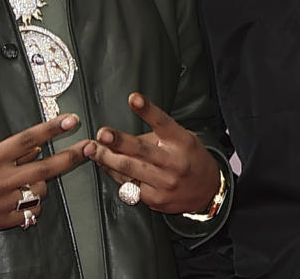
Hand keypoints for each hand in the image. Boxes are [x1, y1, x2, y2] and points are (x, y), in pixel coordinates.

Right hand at [0, 114, 89, 231]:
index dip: (52, 128)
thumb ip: (8, 150)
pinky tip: (23, 198)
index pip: (30, 139)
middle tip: (89, 147)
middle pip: (45, 167)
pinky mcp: (2, 220)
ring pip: (40, 192)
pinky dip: (31, 205)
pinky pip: (30, 212)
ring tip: (28, 180)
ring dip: (41, 184)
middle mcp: (1, 180)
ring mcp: (3, 202)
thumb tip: (34, 148)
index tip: (72, 120)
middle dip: (70, 156)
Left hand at [82, 93, 219, 213]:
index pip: (163, 122)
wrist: (207, 191)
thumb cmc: (190, 158)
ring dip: (107, 158)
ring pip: (129, 170)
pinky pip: (128, 186)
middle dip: (118, 142)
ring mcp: (163, 183)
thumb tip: (124, 136)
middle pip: (141, 150)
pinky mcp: (154, 200)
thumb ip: (156, 135)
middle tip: (101, 134)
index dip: (147, 110)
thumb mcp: (182, 139)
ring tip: (92, 149)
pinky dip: (114, 174)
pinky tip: (104, 165)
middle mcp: (173, 163)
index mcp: (181, 142)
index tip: (133, 98)